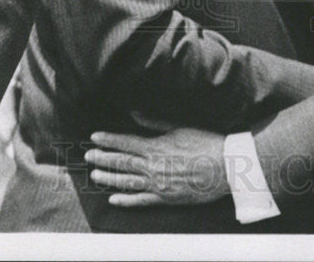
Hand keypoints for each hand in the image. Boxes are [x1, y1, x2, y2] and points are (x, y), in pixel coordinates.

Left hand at [85, 127, 229, 207]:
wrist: (225, 167)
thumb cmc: (206, 143)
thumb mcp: (180, 126)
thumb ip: (154, 122)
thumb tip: (134, 112)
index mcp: (156, 146)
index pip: (126, 142)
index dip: (109, 139)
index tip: (94, 137)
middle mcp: (153, 166)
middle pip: (121, 162)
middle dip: (103, 158)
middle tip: (88, 156)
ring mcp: (158, 184)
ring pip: (127, 182)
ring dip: (108, 179)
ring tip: (95, 176)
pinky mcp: (166, 198)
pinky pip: (141, 201)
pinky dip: (126, 200)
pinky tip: (114, 199)